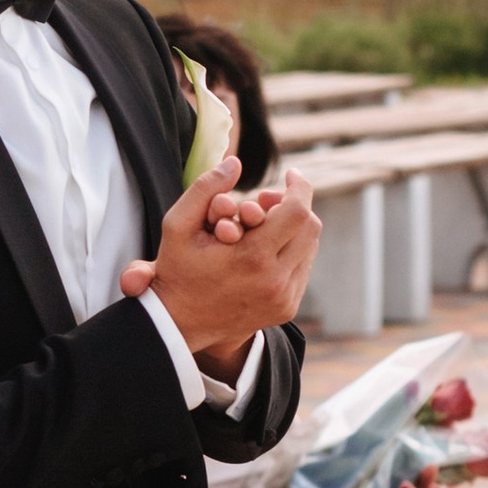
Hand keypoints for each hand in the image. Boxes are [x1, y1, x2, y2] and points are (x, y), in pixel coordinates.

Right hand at [121, 159, 319, 378]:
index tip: (290, 175)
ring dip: (294, 229)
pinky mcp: (287, 308)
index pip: (298, 212)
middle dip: (295, 205)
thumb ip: (205, 188)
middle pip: (310, 227)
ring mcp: (284, 298)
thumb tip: (236, 163)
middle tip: (269, 199)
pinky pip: (302, 268)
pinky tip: (265, 247)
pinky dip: (291, 251)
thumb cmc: (176, 271)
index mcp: (252, 258)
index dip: (299, 187)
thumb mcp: (177, 225)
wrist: (178, 325)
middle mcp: (275, 281)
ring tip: (265, 223)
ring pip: (310, 248)